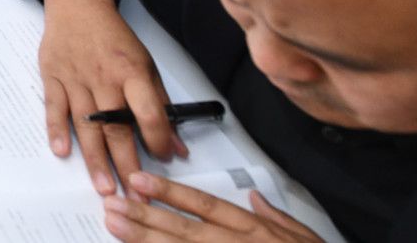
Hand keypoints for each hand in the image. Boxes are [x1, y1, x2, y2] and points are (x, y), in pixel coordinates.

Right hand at [39, 0, 179, 196]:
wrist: (78, 4)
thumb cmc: (114, 37)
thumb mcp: (146, 64)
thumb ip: (160, 105)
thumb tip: (176, 145)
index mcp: (131, 72)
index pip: (148, 112)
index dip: (158, 139)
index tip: (164, 159)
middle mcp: (103, 77)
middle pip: (116, 127)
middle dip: (127, 164)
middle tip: (134, 195)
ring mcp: (75, 78)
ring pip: (87, 125)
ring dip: (95, 159)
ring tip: (104, 187)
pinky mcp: (53, 76)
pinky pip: (54, 107)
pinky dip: (56, 130)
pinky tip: (62, 151)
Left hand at [102, 173, 323, 240]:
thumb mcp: (304, 237)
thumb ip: (277, 216)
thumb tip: (256, 197)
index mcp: (256, 231)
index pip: (206, 207)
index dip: (171, 193)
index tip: (140, 181)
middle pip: (185, 230)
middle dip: (145, 216)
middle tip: (112, 204)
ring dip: (146, 241)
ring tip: (115, 227)